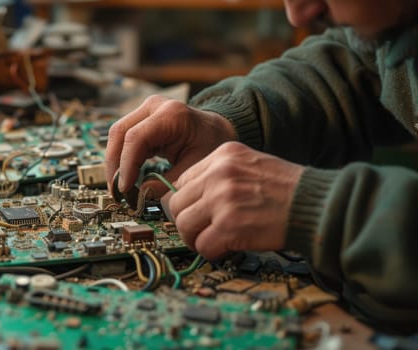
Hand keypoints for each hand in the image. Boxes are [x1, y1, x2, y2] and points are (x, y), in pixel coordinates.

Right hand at [106, 95, 235, 195]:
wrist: (217, 130)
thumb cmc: (210, 145)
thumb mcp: (194, 166)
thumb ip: (168, 182)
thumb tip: (141, 195)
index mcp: (172, 114)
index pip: (136, 138)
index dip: (126, 165)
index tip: (125, 188)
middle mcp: (154, 106)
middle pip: (120, 133)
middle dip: (115, 165)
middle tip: (116, 191)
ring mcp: (145, 110)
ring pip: (117, 135)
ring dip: (115, 162)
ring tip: (118, 187)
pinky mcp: (141, 119)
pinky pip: (123, 138)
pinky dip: (121, 158)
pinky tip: (124, 177)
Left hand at [165, 142, 304, 259]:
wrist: (317, 205)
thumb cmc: (286, 189)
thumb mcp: (250, 164)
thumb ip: (219, 175)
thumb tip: (189, 198)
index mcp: (222, 155)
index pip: (181, 181)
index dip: (188, 202)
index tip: (197, 212)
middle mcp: (218, 173)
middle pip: (175, 204)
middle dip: (187, 221)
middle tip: (202, 230)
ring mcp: (222, 199)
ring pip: (183, 225)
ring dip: (195, 238)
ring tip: (213, 240)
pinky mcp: (230, 226)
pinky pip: (202, 245)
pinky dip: (211, 252)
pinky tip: (226, 248)